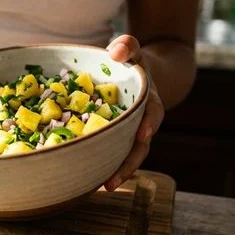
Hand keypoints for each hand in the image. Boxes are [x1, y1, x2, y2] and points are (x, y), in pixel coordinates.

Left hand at [104, 35, 163, 190]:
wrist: (132, 71)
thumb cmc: (129, 60)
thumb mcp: (130, 49)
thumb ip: (126, 46)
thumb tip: (115, 53)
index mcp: (146, 100)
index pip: (152, 113)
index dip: (149, 124)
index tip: (143, 135)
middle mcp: (139, 121)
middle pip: (138, 146)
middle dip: (128, 164)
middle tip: (112, 181)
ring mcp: (126, 131)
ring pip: (124, 154)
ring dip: (115, 171)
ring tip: (101, 188)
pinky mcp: (111, 135)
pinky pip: (107, 150)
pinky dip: (99, 163)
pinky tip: (83, 178)